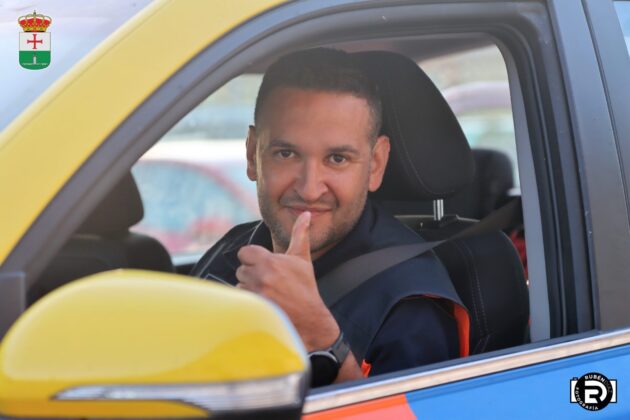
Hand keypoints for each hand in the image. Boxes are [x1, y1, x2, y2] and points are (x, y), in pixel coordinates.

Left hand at [236, 212, 338, 350]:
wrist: (309, 317)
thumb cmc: (305, 287)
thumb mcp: (302, 259)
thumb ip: (300, 234)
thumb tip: (306, 214)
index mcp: (271, 261)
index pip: (244, 252)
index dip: (253, 258)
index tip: (263, 264)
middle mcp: (261, 276)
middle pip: (241, 269)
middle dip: (252, 273)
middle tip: (268, 280)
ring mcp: (256, 293)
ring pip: (240, 284)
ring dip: (249, 287)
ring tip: (267, 292)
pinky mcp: (253, 307)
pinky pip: (240, 297)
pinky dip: (248, 299)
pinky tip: (263, 301)